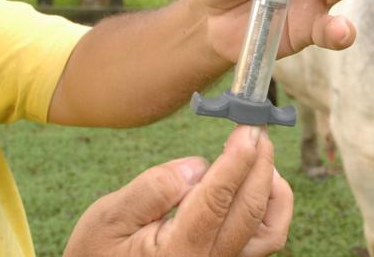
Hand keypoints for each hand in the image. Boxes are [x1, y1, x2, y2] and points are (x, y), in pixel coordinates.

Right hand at [64, 126, 292, 256]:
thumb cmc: (100, 252)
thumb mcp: (108, 218)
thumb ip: (152, 190)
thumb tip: (198, 166)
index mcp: (177, 253)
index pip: (215, 202)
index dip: (236, 162)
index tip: (247, 130)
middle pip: (250, 211)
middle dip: (259, 163)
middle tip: (256, 128)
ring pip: (270, 229)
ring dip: (272, 186)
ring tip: (258, 153)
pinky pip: (266, 236)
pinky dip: (273, 205)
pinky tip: (260, 181)